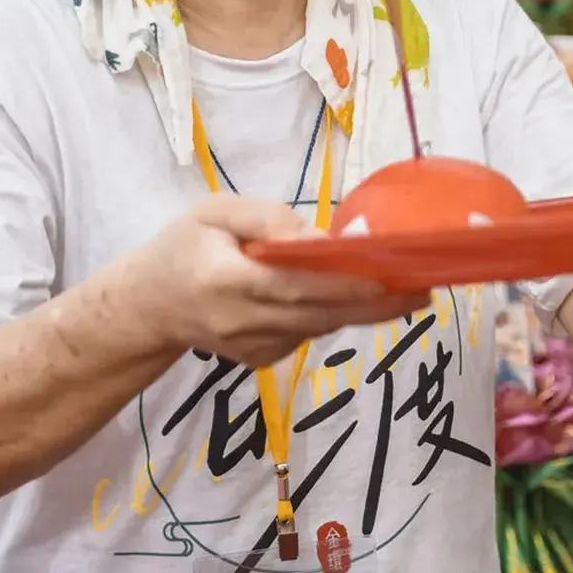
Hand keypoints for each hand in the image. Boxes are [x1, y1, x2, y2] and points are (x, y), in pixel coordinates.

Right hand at [135, 193, 429, 368]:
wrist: (149, 307)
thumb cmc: (183, 247)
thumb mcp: (214, 212)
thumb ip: (267, 219)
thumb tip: (321, 237)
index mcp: (227, 282)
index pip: (295, 286)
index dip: (345, 285)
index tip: (388, 277)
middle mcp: (243, 324)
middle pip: (321, 314)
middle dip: (376, 303)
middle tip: (424, 288)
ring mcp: (254, 349)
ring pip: (321, 326)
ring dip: (364, 310)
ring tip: (409, 288)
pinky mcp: (263, 361)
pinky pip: (308, 332)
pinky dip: (333, 313)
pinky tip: (354, 295)